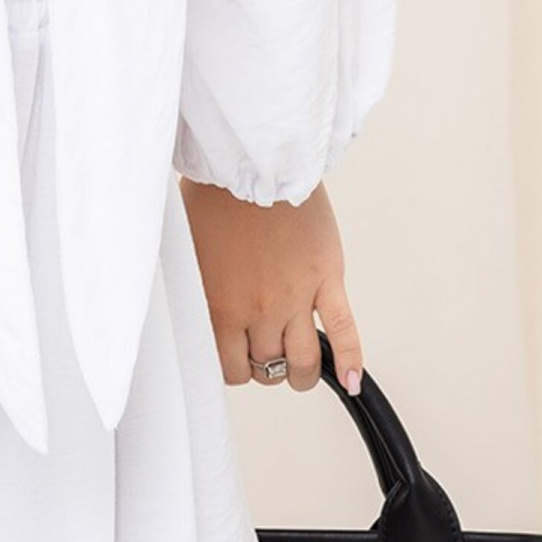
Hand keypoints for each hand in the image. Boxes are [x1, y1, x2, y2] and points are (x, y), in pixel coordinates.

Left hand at [178, 179, 363, 397]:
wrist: (251, 161)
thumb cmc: (215, 196)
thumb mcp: (191, 255)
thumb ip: (200, 292)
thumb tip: (202, 314)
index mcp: (219, 306)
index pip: (229, 367)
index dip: (235, 368)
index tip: (237, 360)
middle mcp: (258, 309)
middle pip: (265, 366)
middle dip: (264, 367)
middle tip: (265, 357)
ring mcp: (296, 297)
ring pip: (302, 360)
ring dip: (300, 373)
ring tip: (299, 370)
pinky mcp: (327, 278)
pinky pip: (344, 331)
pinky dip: (350, 360)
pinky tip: (350, 380)